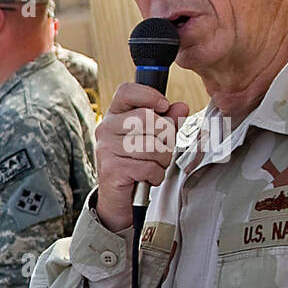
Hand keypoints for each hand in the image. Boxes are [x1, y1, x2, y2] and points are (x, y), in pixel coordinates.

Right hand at [93, 83, 189, 230]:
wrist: (118, 195)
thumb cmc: (135, 161)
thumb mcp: (154, 137)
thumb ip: (168, 121)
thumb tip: (181, 107)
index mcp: (115, 115)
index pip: (126, 92)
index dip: (149, 95)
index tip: (163, 106)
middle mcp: (106, 129)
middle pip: (147, 118)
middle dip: (165, 136)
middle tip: (163, 147)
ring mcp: (106, 149)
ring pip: (151, 145)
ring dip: (163, 159)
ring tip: (155, 164)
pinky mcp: (112, 169)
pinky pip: (148, 166)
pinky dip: (156, 174)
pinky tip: (149, 176)